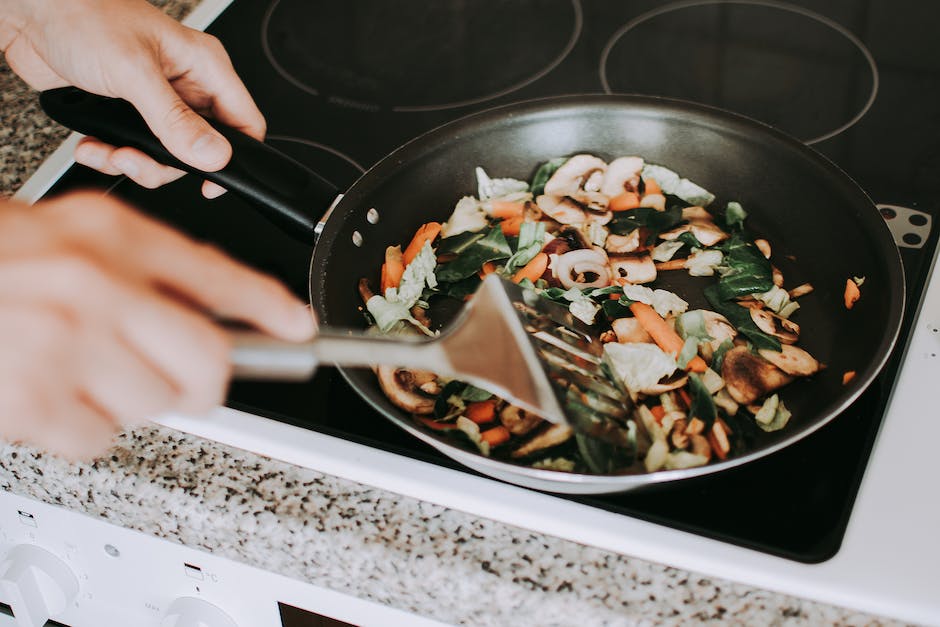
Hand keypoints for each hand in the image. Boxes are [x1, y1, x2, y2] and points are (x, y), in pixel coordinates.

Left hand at [0, 0, 262, 196]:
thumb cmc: (82, 14)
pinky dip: (109, 156)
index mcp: (204, 66)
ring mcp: (155, 100)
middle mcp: (184, 85)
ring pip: (164, 156)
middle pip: (200, 150)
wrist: (28, 11)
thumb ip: (175, 120)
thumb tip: (213, 155)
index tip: (211, 182)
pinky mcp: (125, 112)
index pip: (244, 121)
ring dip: (132, 163)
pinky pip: (131, 150)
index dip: (234, 157)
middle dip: (165, 164)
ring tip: (108, 153)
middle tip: (136, 161)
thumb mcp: (135, 72)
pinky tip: (92, 145)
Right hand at [0, 192, 315, 458]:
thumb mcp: (78, 238)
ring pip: (158, 405)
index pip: (218, 275)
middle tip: (184, 381)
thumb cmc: (0, 261)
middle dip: (206, 382)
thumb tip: (218, 319)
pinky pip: (100, 438)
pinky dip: (83, 428)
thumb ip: (149, 271)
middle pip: (207, 360)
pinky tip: (52, 392)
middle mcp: (94, 284)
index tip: (301, 330)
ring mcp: (64, 342)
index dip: (269, 306)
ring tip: (86, 371)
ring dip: (132, 401)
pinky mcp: (33, 396)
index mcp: (111, 236)